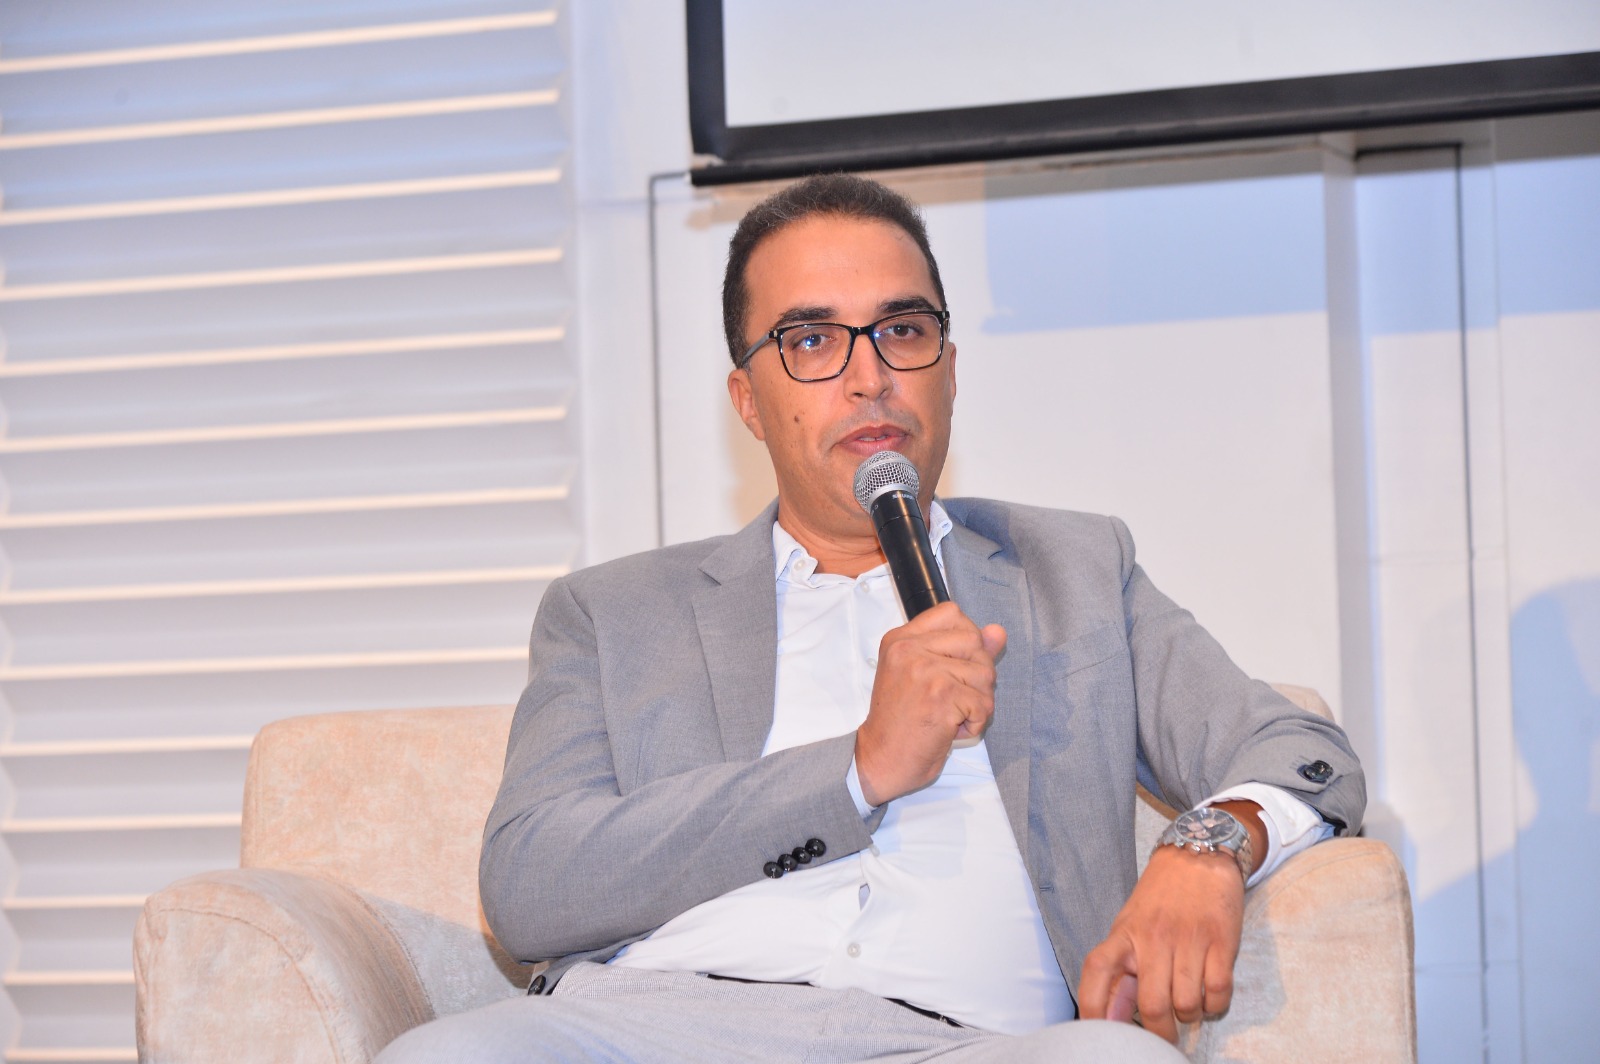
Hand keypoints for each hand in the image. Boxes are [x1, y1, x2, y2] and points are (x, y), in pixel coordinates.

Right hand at [854, 602, 1005, 806]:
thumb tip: (998, 632)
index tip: (954, 665)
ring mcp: (925, 670)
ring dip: (978, 702)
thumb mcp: (923, 676)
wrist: (879, 760)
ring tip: (951, 714)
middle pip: (975, 642)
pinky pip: (984, 704)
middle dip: (977, 674)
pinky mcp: (942, 696)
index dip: (966, 638)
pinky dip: (975, 724)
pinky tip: (951, 729)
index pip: (951, 613)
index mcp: (900, 640)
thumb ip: (961, 651)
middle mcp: (909, 649)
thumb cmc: (901, 722)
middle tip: (954, 697)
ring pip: (985, 673)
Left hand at [1077, 801, 1265, 1042]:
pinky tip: (1210, 995)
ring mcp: (1188, 939)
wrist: (1199, 854)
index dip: (1093, 1008)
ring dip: (1190, 1016)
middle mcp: (1153, 937)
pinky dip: (1215, 1005)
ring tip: (1189, 1005)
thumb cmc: (1161, 896)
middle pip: (1151, 1004)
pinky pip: (1217, 992)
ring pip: (1187, 1004)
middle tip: (1166, 1038)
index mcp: (1124, 933)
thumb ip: (1122, 965)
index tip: (1100, 1035)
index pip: (1097, 972)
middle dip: (1160, 1033)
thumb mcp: (1130, 924)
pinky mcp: (1221, 940)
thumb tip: (1112, 1015)